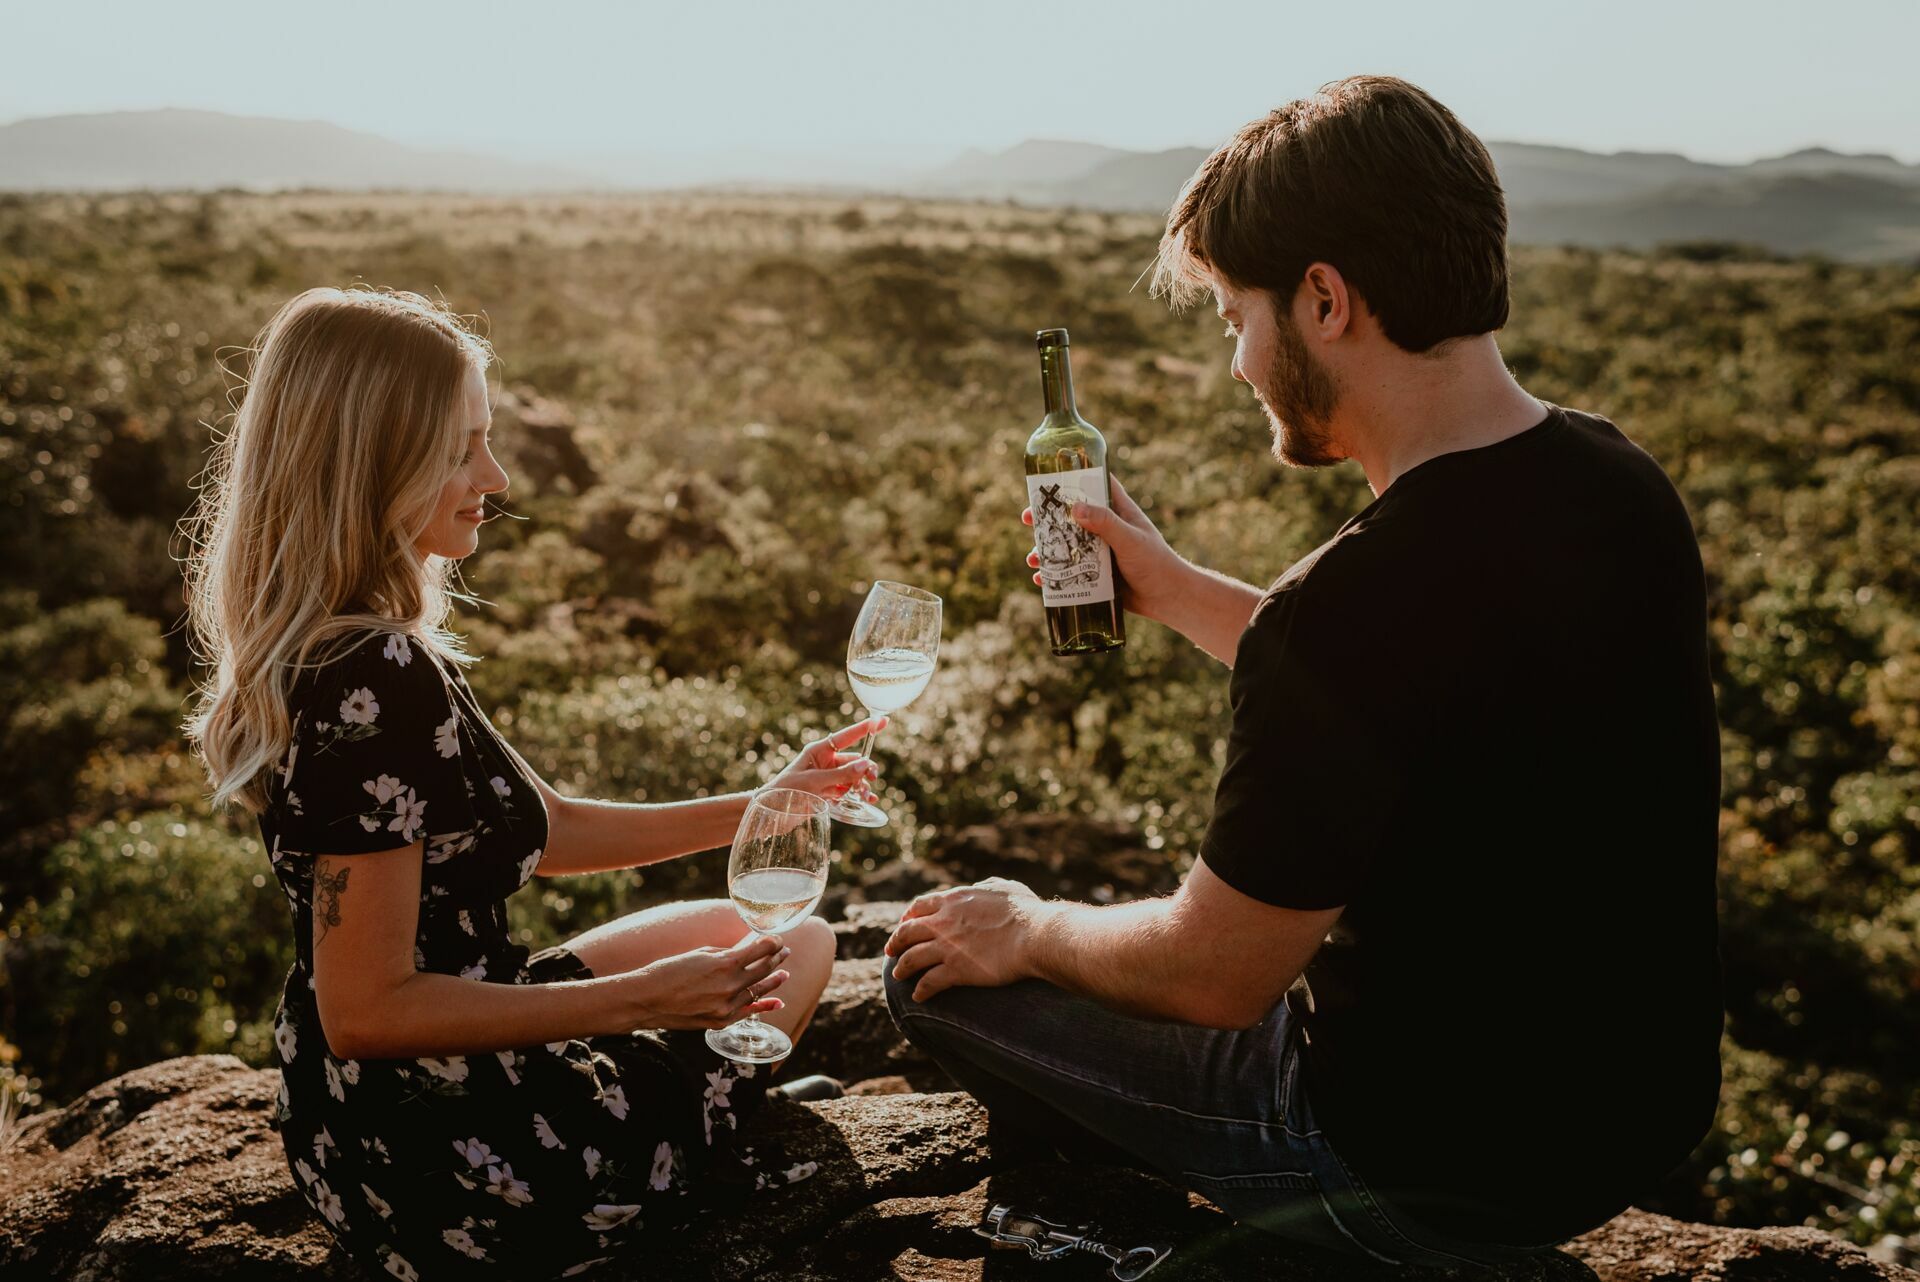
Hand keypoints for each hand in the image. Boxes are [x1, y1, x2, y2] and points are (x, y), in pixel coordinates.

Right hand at [616, 933, 791, 1030]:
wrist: (647, 1000)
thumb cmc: (669, 970)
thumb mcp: (701, 953)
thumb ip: (727, 953)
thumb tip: (746, 951)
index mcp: (725, 963)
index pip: (762, 949)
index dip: (773, 942)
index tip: (776, 938)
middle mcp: (730, 986)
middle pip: (765, 969)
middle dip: (777, 958)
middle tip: (784, 951)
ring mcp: (727, 1007)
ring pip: (759, 991)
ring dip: (773, 981)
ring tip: (784, 973)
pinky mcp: (721, 1022)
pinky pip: (749, 1012)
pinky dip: (764, 1006)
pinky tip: (778, 1002)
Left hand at [768, 716, 884, 802]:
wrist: (769, 813)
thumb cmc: (785, 791)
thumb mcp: (813, 781)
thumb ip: (841, 774)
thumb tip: (866, 765)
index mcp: (819, 751)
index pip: (847, 736)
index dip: (865, 729)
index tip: (882, 720)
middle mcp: (825, 762)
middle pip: (855, 760)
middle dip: (866, 768)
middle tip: (872, 778)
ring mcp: (828, 778)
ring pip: (854, 777)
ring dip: (863, 784)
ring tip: (867, 796)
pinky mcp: (828, 793)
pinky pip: (849, 791)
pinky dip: (858, 795)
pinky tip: (867, 801)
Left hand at [884, 877, 1046, 1001]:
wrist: (1035, 934)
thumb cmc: (1026, 911)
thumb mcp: (1006, 887)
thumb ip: (989, 886)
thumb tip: (984, 886)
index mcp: (954, 900)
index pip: (919, 906)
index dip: (907, 916)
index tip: (903, 924)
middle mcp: (944, 922)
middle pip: (907, 931)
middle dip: (895, 942)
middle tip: (890, 950)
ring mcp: (947, 946)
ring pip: (911, 958)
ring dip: (901, 967)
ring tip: (897, 975)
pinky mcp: (956, 970)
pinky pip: (929, 982)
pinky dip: (920, 990)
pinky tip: (918, 996)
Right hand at [1024, 474, 1184, 623]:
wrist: (1169, 599)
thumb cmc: (1156, 563)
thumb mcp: (1130, 540)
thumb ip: (1105, 523)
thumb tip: (1074, 508)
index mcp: (1117, 511)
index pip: (1094, 484)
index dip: (1072, 477)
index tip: (1048, 474)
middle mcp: (1106, 528)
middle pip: (1070, 516)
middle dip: (1046, 517)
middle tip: (1026, 518)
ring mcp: (1099, 552)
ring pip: (1065, 545)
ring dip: (1045, 550)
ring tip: (1033, 558)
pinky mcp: (1096, 575)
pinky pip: (1069, 572)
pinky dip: (1053, 575)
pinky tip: (1040, 580)